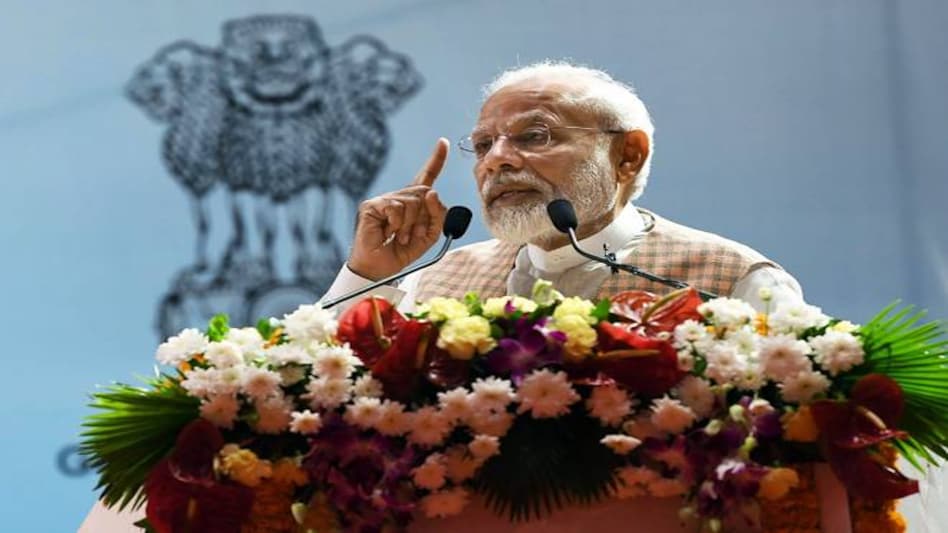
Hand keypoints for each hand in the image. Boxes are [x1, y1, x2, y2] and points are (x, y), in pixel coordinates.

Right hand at [347, 138, 449, 280]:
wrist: (379, 269)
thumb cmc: (400, 252)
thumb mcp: (428, 236)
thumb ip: (437, 217)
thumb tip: (432, 192)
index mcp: (413, 203)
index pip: (426, 177)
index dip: (436, 160)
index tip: (443, 142)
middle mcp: (398, 197)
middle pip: (425, 192)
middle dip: (424, 218)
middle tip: (412, 236)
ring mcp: (384, 199)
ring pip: (412, 201)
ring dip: (409, 225)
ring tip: (398, 237)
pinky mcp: (371, 205)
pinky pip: (396, 206)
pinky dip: (397, 223)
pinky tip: (387, 233)